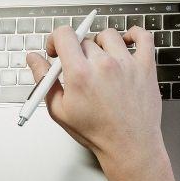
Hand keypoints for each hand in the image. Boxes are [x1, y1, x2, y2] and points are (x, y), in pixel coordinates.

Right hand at [27, 25, 179, 180]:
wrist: (129, 147)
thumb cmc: (96, 133)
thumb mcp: (59, 110)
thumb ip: (43, 80)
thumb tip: (33, 59)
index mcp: (80, 74)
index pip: (64, 34)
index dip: (55, 39)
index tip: (56, 49)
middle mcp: (104, 64)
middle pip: (84, 39)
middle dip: (77, 51)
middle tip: (79, 68)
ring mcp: (127, 63)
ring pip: (109, 35)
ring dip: (101, 44)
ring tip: (100, 61)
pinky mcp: (146, 67)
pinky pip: (143, 36)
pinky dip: (134, 34)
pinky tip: (127, 42)